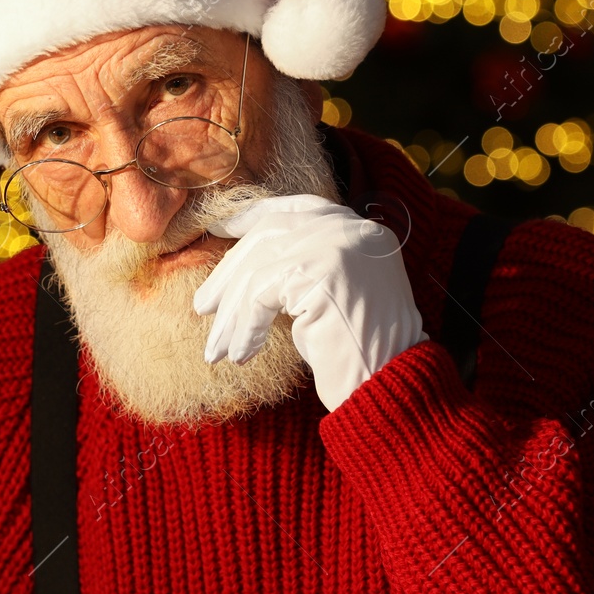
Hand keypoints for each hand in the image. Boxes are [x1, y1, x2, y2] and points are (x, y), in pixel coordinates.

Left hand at [193, 195, 425, 412]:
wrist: (390, 385)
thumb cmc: (358, 352)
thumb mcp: (329, 296)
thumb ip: (300, 268)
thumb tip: (239, 265)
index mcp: (359, 228)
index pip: (294, 208)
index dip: (252, 216)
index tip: (220, 228)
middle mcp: (351, 228)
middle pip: (269, 236)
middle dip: (230, 273)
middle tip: (203, 307)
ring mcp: (339, 245)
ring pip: (260, 268)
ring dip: (232, 313)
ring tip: (216, 348)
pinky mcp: (321, 272)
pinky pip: (261, 295)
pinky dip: (245, 327)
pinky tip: (241, 355)